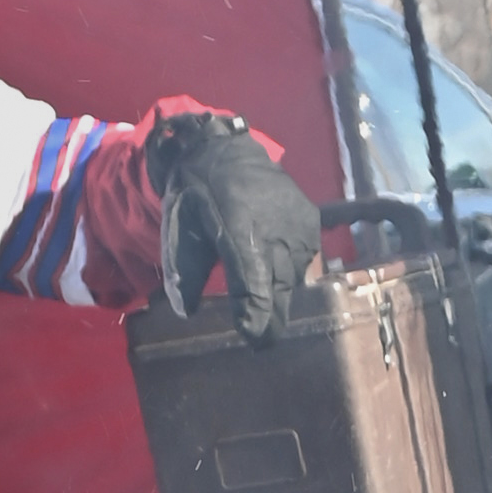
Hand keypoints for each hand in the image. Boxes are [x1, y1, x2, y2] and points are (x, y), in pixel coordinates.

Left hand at [149, 110, 323, 341]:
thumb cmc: (197, 192)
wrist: (226, 149)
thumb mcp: (179, 227)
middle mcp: (277, 229)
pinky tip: (273, 268)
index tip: (252, 335)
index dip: (255, 312)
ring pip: (293, 279)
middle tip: (261, 343)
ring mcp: (299, 226)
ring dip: (279, 293)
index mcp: (239, 229)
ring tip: (265, 300)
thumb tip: (187, 311)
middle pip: (279, 289)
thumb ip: (184, 270)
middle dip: (271, 318)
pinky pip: (304, 263)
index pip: (254, 281)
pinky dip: (289, 272)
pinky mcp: (312, 224)